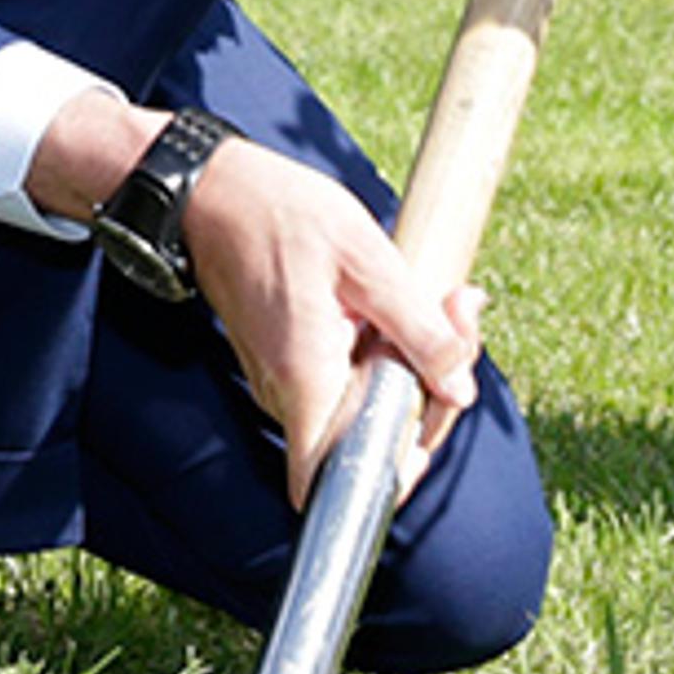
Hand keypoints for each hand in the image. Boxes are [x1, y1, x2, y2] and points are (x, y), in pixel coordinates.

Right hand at [184, 133, 482, 509]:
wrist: (213, 192)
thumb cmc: (281, 214)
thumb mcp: (367, 259)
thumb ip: (418, 331)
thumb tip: (460, 392)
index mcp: (307, 380)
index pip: (344, 481)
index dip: (400, 470)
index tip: (439, 404)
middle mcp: (289, 396)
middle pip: (374, 439)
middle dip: (435, 387)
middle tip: (460, 308)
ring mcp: (285, 384)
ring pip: (366, 406)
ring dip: (415, 364)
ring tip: (441, 297)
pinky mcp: (290, 365)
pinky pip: (348, 381)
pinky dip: (385, 351)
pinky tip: (403, 301)